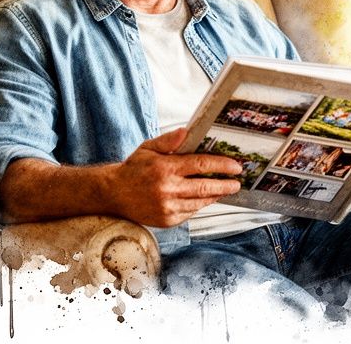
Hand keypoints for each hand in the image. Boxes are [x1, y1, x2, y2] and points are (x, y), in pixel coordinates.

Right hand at [108, 127, 243, 227]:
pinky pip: (191, 212)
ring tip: (224, 189)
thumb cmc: (133, 169)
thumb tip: (186, 131)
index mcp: (165, 168)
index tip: (235, 166)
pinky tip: (205, 198)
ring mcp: (168, 207)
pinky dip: (200, 205)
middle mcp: (167, 189)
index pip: (201, 165)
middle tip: (236, 182)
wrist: (113, 194)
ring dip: (215, 196)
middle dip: (225, 184)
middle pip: (205, 187)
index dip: (222, 165)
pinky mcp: (167, 220)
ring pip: (200, 202)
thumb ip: (168, 140)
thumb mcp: (148, 148)